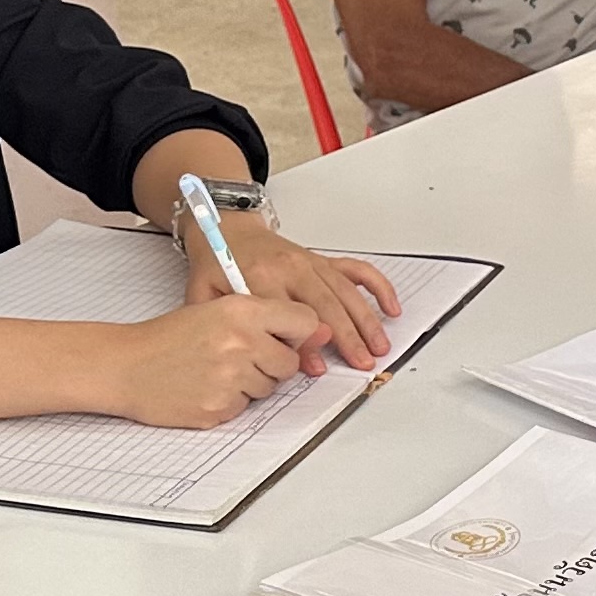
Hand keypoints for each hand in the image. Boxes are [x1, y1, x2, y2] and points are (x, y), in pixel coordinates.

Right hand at [106, 296, 323, 425]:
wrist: (125, 366)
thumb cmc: (168, 337)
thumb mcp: (216, 311)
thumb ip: (270, 318)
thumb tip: (322, 333)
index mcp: (241, 310)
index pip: (304, 321)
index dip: (297, 332)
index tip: (284, 335)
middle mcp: (240, 342)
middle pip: (289, 362)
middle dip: (271, 362)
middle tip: (236, 354)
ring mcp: (231, 378)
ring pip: (269, 388)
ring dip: (250, 382)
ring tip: (215, 369)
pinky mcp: (220, 408)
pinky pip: (245, 408)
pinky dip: (230, 401)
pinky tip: (204, 386)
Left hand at [196, 215, 401, 372]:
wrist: (226, 228)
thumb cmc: (216, 264)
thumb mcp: (205, 296)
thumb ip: (232, 324)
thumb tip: (267, 354)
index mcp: (261, 277)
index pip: (290, 314)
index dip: (305, 343)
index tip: (317, 367)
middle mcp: (291, 268)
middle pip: (327, 304)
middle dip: (347, 336)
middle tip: (362, 361)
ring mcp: (310, 262)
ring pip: (346, 293)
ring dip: (366, 321)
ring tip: (379, 346)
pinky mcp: (322, 259)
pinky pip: (356, 270)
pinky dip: (377, 287)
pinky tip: (390, 307)